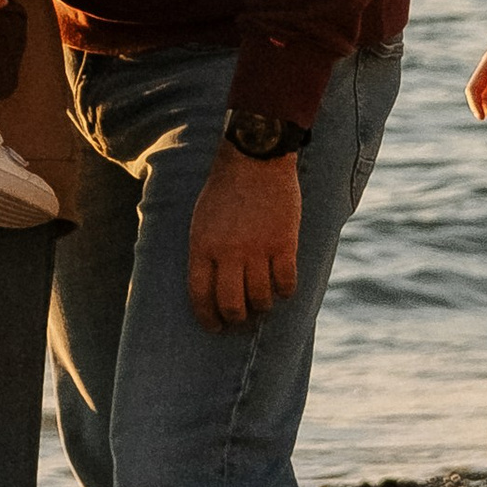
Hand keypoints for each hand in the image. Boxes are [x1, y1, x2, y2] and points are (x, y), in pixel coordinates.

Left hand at [186, 146, 301, 330]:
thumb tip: (211, 289)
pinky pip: (286, 282)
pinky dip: (285, 291)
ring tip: (263, 305)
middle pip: (232, 305)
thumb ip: (205, 254)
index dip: (208, 318)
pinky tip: (283, 288)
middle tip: (243, 321)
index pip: (201, 296)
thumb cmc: (223, 190)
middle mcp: (228, 252)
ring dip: (262, 307)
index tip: (215, 327)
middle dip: (237, 320)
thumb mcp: (201, 222)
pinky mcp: (283, 242)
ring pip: (261, 298)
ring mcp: (257, 248)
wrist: (254, 158)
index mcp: (202, 247)